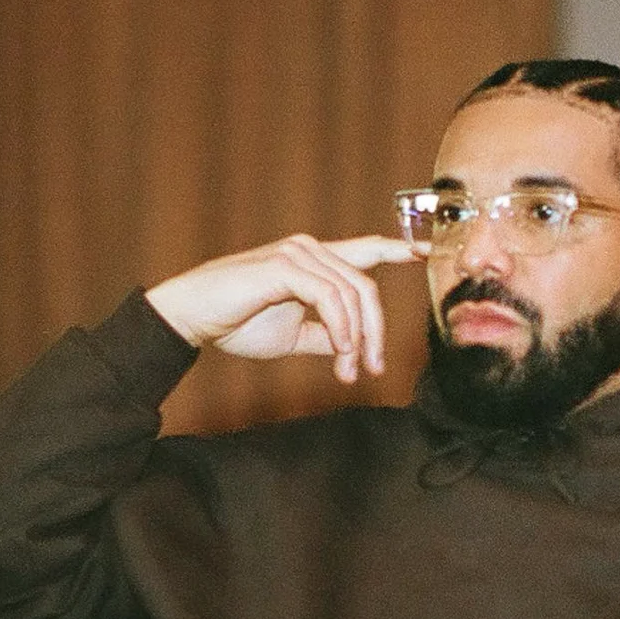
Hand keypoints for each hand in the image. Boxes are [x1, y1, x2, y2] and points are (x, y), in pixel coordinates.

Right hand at [145, 234, 419, 383]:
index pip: (365, 250)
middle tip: (372, 369)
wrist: (192, 318)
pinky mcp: (284, 266)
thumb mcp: (293, 335)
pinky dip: (340, 328)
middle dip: (375, 332)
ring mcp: (297, 253)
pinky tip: (339, 351)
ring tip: (347, 369)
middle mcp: (310, 249)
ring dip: (356, 338)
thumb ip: (325, 335)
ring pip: (351, 294)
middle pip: (365, 287)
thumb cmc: (237, 322)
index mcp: (314, 260)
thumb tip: (351, 350)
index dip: (398, 250)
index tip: (428, 253)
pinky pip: (329, 297)